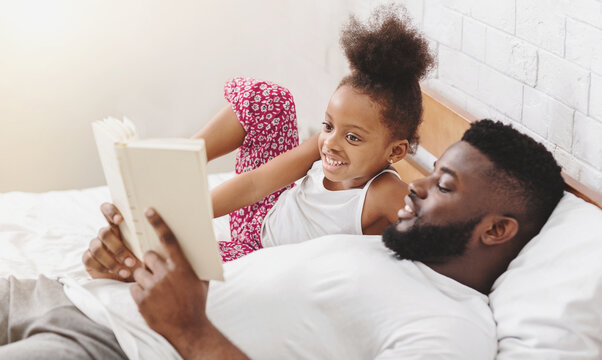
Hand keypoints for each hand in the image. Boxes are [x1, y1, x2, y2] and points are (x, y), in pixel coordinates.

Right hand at [82, 203, 141, 280]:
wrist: (136, 278)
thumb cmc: (144, 259)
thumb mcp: (148, 248)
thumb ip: (147, 238)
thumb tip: (161, 228)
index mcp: (118, 226)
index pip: (107, 209)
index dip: (110, 211)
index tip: (120, 219)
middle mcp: (105, 234)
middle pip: (104, 233)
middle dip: (118, 248)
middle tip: (132, 260)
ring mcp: (95, 245)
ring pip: (96, 248)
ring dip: (112, 261)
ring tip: (128, 270)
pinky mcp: (89, 259)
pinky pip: (89, 260)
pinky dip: (104, 268)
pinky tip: (117, 273)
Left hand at [131, 208, 247, 359]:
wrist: (188, 328)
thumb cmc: (196, 302)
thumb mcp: (202, 280)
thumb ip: (202, 261)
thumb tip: (215, 242)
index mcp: (182, 268)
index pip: (169, 240)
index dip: (159, 223)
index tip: (149, 211)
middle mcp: (166, 275)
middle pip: (149, 256)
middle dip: (151, 261)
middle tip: (156, 270)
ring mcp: (153, 288)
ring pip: (139, 272)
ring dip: (145, 278)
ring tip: (155, 288)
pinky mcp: (142, 300)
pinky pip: (133, 287)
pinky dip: (139, 292)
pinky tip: (151, 299)